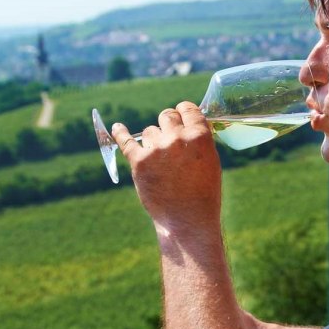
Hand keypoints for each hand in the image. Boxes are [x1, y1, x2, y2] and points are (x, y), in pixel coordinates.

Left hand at [111, 102, 222, 235]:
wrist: (187, 220)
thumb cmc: (203, 194)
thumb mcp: (211, 162)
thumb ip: (198, 141)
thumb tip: (186, 126)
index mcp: (199, 137)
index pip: (187, 108)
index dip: (183, 112)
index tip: (180, 115)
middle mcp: (177, 139)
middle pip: (166, 115)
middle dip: (167, 123)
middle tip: (169, 136)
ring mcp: (156, 149)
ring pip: (149, 131)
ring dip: (153, 140)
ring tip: (160, 161)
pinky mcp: (139, 162)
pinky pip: (125, 141)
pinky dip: (120, 133)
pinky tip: (117, 128)